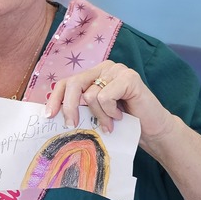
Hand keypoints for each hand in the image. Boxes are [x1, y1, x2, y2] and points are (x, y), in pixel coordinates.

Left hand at [44, 61, 173, 143]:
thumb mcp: (95, 115)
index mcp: (93, 76)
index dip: (55, 98)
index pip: (66, 82)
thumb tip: (52, 115)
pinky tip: (120, 116)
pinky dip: (110, 112)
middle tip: (72, 125)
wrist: (151, 130)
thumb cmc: (123, 124)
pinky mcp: (129, 77)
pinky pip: (105, 97)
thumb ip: (80, 108)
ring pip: (90, 95)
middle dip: (69, 107)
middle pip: (74, 84)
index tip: (49, 116)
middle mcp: (104, 68)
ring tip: (110, 124)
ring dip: (99, 116)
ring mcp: (117, 70)